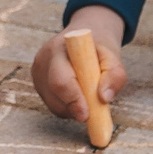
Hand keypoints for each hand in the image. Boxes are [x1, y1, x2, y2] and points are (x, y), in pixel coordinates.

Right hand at [32, 6, 124, 126]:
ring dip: (73, 109)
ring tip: (88, 96)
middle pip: (54, 96)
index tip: (86, 114)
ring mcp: (38, 74)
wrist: (82, 39)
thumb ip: (114, 75)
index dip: (73, 99)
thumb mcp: (113, 57)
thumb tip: (104, 98)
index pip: (61, 80)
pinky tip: (78, 96)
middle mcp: (43, 61)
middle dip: (75, 108)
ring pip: (53, 104)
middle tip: (94, 111)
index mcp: (59, 49)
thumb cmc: (97, 49)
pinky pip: (53, 105)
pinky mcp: (39, 84)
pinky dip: (68, 107)